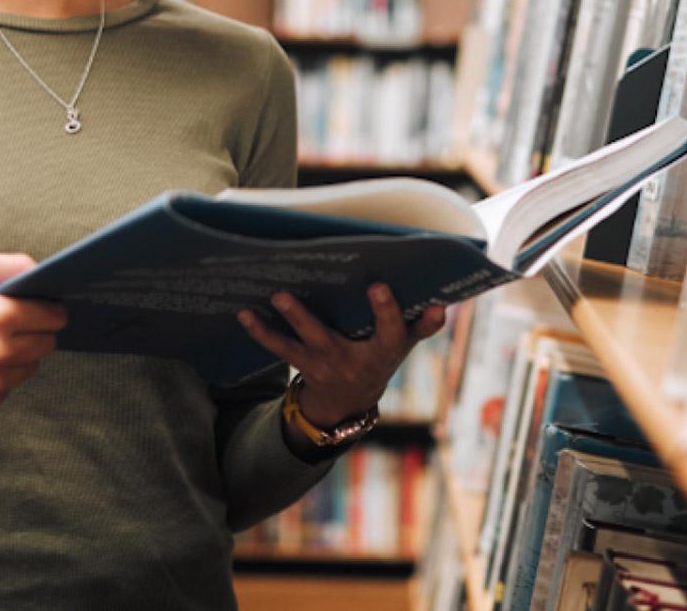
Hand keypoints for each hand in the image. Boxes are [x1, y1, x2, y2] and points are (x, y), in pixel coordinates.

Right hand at [0, 253, 67, 457]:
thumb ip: (1, 265)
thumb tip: (38, 270)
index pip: (53, 315)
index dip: (49, 307)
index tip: (42, 305)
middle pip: (48, 341)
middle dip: (36, 329)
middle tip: (11, 322)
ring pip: (33, 364)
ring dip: (20, 353)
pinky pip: (11, 384)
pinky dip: (1, 374)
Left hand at [236, 284, 446, 427]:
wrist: (350, 401)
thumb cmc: (381, 357)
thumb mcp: (405, 345)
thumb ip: (423, 326)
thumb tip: (443, 305)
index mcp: (383, 351)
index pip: (390, 332)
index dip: (386, 310)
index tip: (378, 285)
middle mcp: (350, 360)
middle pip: (328, 338)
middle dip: (309, 318)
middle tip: (292, 294)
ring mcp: (323, 363)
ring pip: (297, 345)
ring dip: (283, 322)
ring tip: (272, 296)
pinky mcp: (303, 363)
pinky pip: (280, 348)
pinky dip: (261, 332)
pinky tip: (243, 313)